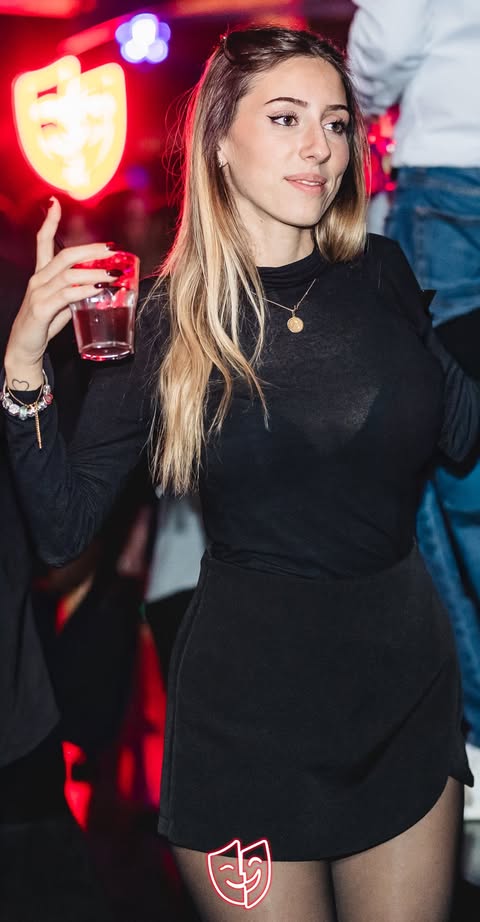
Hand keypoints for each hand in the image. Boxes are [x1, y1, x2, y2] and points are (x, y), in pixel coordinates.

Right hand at [4, 197, 115, 389]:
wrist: (24, 348)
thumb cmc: (43, 325)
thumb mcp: (61, 305)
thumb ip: (76, 293)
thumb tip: (100, 287)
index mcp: (40, 275)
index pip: (42, 242)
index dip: (49, 222)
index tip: (55, 203)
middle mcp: (37, 280)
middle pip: (64, 255)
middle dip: (90, 250)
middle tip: (111, 249)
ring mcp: (38, 294)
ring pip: (68, 274)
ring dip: (94, 272)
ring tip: (113, 274)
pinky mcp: (41, 310)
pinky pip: (65, 295)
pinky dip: (84, 290)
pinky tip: (97, 290)